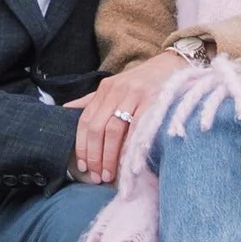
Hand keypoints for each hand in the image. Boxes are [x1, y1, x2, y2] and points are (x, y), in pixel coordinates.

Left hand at [71, 49, 193, 182]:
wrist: (174, 64)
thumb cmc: (143, 81)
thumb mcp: (115, 86)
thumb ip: (92, 100)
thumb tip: (65, 109)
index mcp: (106, 88)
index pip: (86, 121)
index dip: (82, 146)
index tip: (83, 167)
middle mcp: (117, 90)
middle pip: (98, 128)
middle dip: (95, 156)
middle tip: (97, 177)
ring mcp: (135, 95)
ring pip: (114, 130)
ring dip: (109, 157)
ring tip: (109, 175)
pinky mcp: (154, 101)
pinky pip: (137, 129)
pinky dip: (130, 148)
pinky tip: (127, 163)